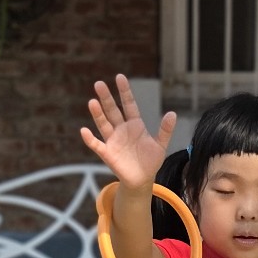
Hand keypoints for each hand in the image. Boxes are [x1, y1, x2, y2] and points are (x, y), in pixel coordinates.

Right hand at [80, 73, 177, 190]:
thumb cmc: (150, 161)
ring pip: (103, 124)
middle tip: (99, 84)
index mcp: (135, 124)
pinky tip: (84, 131)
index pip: (128, 104)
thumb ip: (165, 130)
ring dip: (97, 114)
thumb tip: (172, 114)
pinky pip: (96, 145)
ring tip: (92, 102)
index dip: (124, 91)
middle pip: (112, 110)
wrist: (142, 179)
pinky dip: (90, 139)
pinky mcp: (107, 153)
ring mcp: (113, 140)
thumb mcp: (160, 145)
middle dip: (106, 98)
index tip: (120, 77)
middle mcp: (121, 129)